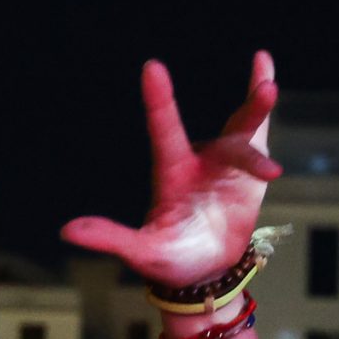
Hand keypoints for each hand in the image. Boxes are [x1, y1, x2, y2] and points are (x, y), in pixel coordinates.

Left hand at [62, 53, 282, 289]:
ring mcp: (224, 162)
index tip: (152, 67)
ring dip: (258, 110)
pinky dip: (262, 105)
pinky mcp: (247, 169)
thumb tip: (66, 231)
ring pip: (244, 132)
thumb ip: (110, 238)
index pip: (163, 131)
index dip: (159, 101)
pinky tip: (265, 68)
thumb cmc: (169, 261)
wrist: (204, 270)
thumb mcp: (141, 253)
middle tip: (267, 91)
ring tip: (271, 90)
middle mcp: (199, 160)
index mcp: (171, 173)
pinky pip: (256, 131)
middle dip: (244, 112)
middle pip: (224, 136)